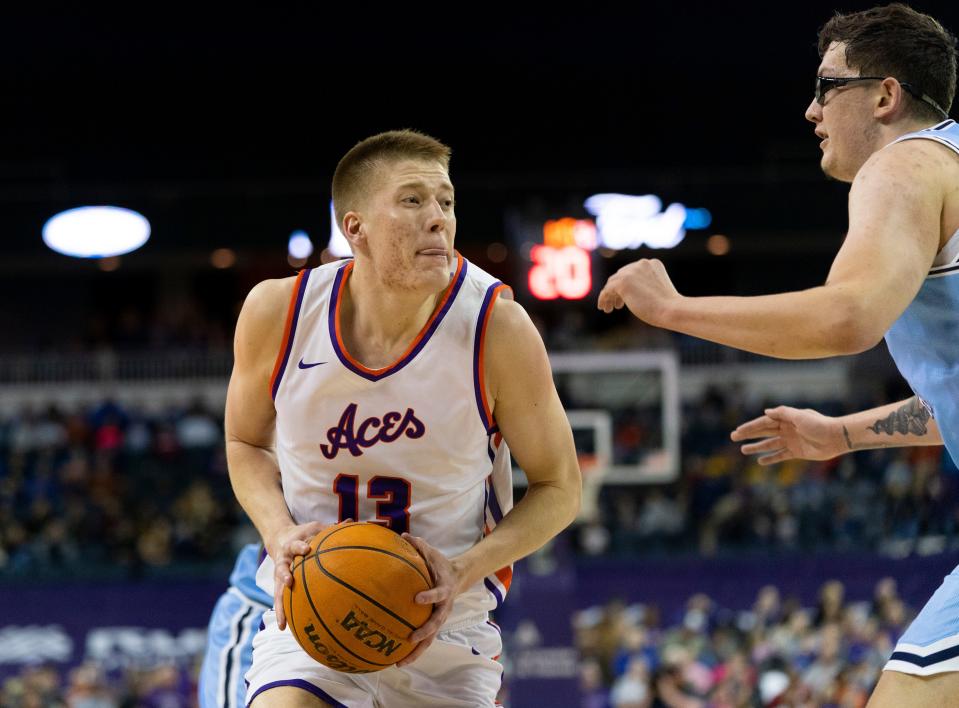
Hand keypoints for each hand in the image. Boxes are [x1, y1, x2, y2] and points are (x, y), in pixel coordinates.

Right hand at [266, 519, 333, 629]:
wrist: (281, 539)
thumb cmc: (304, 535)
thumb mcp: (314, 528)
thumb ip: (329, 529)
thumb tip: (351, 521)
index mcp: (291, 546)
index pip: (295, 545)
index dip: (300, 547)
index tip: (306, 549)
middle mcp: (282, 562)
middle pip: (281, 569)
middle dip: (284, 575)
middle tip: (289, 581)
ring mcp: (279, 576)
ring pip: (278, 592)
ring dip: (280, 605)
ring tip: (282, 621)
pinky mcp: (279, 586)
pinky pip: (281, 601)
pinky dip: (283, 613)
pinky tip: (285, 628)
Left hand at [396, 533, 464, 666]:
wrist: (459, 577)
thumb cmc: (441, 564)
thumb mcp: (433, 553)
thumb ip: (419, 545)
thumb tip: (402, 535)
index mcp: (444, 589)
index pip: (438, 594)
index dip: (430, 596)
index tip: (417, 598)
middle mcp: (444, 607)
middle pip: (436, 624)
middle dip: (425, 632)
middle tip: (410, 638)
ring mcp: (440, 618)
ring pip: (431, 639)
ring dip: (417, 651)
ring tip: (400, 662)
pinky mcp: (434, 625)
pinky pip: (425, 640)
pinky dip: (414, 651)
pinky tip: (397, 660)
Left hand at [597, 258, 680, 325]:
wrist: (671, 310)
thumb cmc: (668, 307)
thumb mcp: (656, 291)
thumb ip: (644, 286)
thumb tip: (627, 293)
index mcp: (652, 263)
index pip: (632, 271)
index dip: (626, 284)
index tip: (624, 299)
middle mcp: (641, 264)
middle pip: (621, 275)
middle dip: (617, 290)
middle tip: (617, 305)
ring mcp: (631, 272)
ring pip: (612, 283)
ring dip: (609, 296)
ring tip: (609, 308)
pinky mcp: (623, 282)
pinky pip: (607, 290)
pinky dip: (603, 298)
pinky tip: (603, 308)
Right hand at [731, 406, 844, 464]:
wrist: (836, 438)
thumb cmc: (819, 424)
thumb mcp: (800, 416)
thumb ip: (783, 413)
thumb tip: (766, 412)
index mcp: (785, 419)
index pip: (763, 423)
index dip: (750, 427)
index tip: (738, 431)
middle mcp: (786, 429)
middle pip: (763, 432)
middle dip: (748, 435)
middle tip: (733, 437)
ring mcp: (790, 441)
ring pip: (769, 444)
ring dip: (756, 447)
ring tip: (743, 450)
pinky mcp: (796, 452)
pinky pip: (780, 455)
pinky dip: (770, 458)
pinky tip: (760, 461)